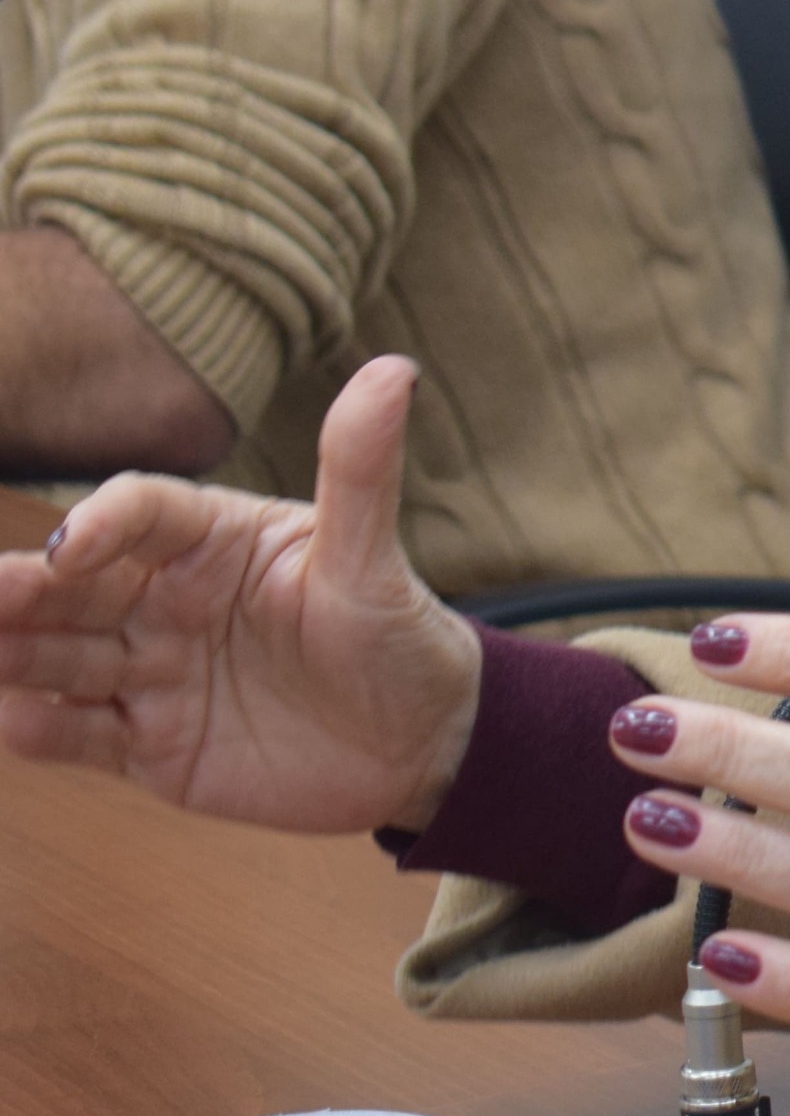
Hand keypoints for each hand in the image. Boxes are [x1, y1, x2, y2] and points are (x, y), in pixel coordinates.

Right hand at [0, 357, 478, 834]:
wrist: (423, 745)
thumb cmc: (401, 638)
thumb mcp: (374, 560)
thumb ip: (362, 473)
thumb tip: (393, 370)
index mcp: (214, 540)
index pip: (142, 512)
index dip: (103, 523)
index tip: (75, 550)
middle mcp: (167, 599)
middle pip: (76, 587)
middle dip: (21, 589)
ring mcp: (152, 671)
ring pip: (62, 655)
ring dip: (14, 651)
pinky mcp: (150, 743)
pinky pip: (81, 733)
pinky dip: (44, 727)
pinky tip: (14, 721)